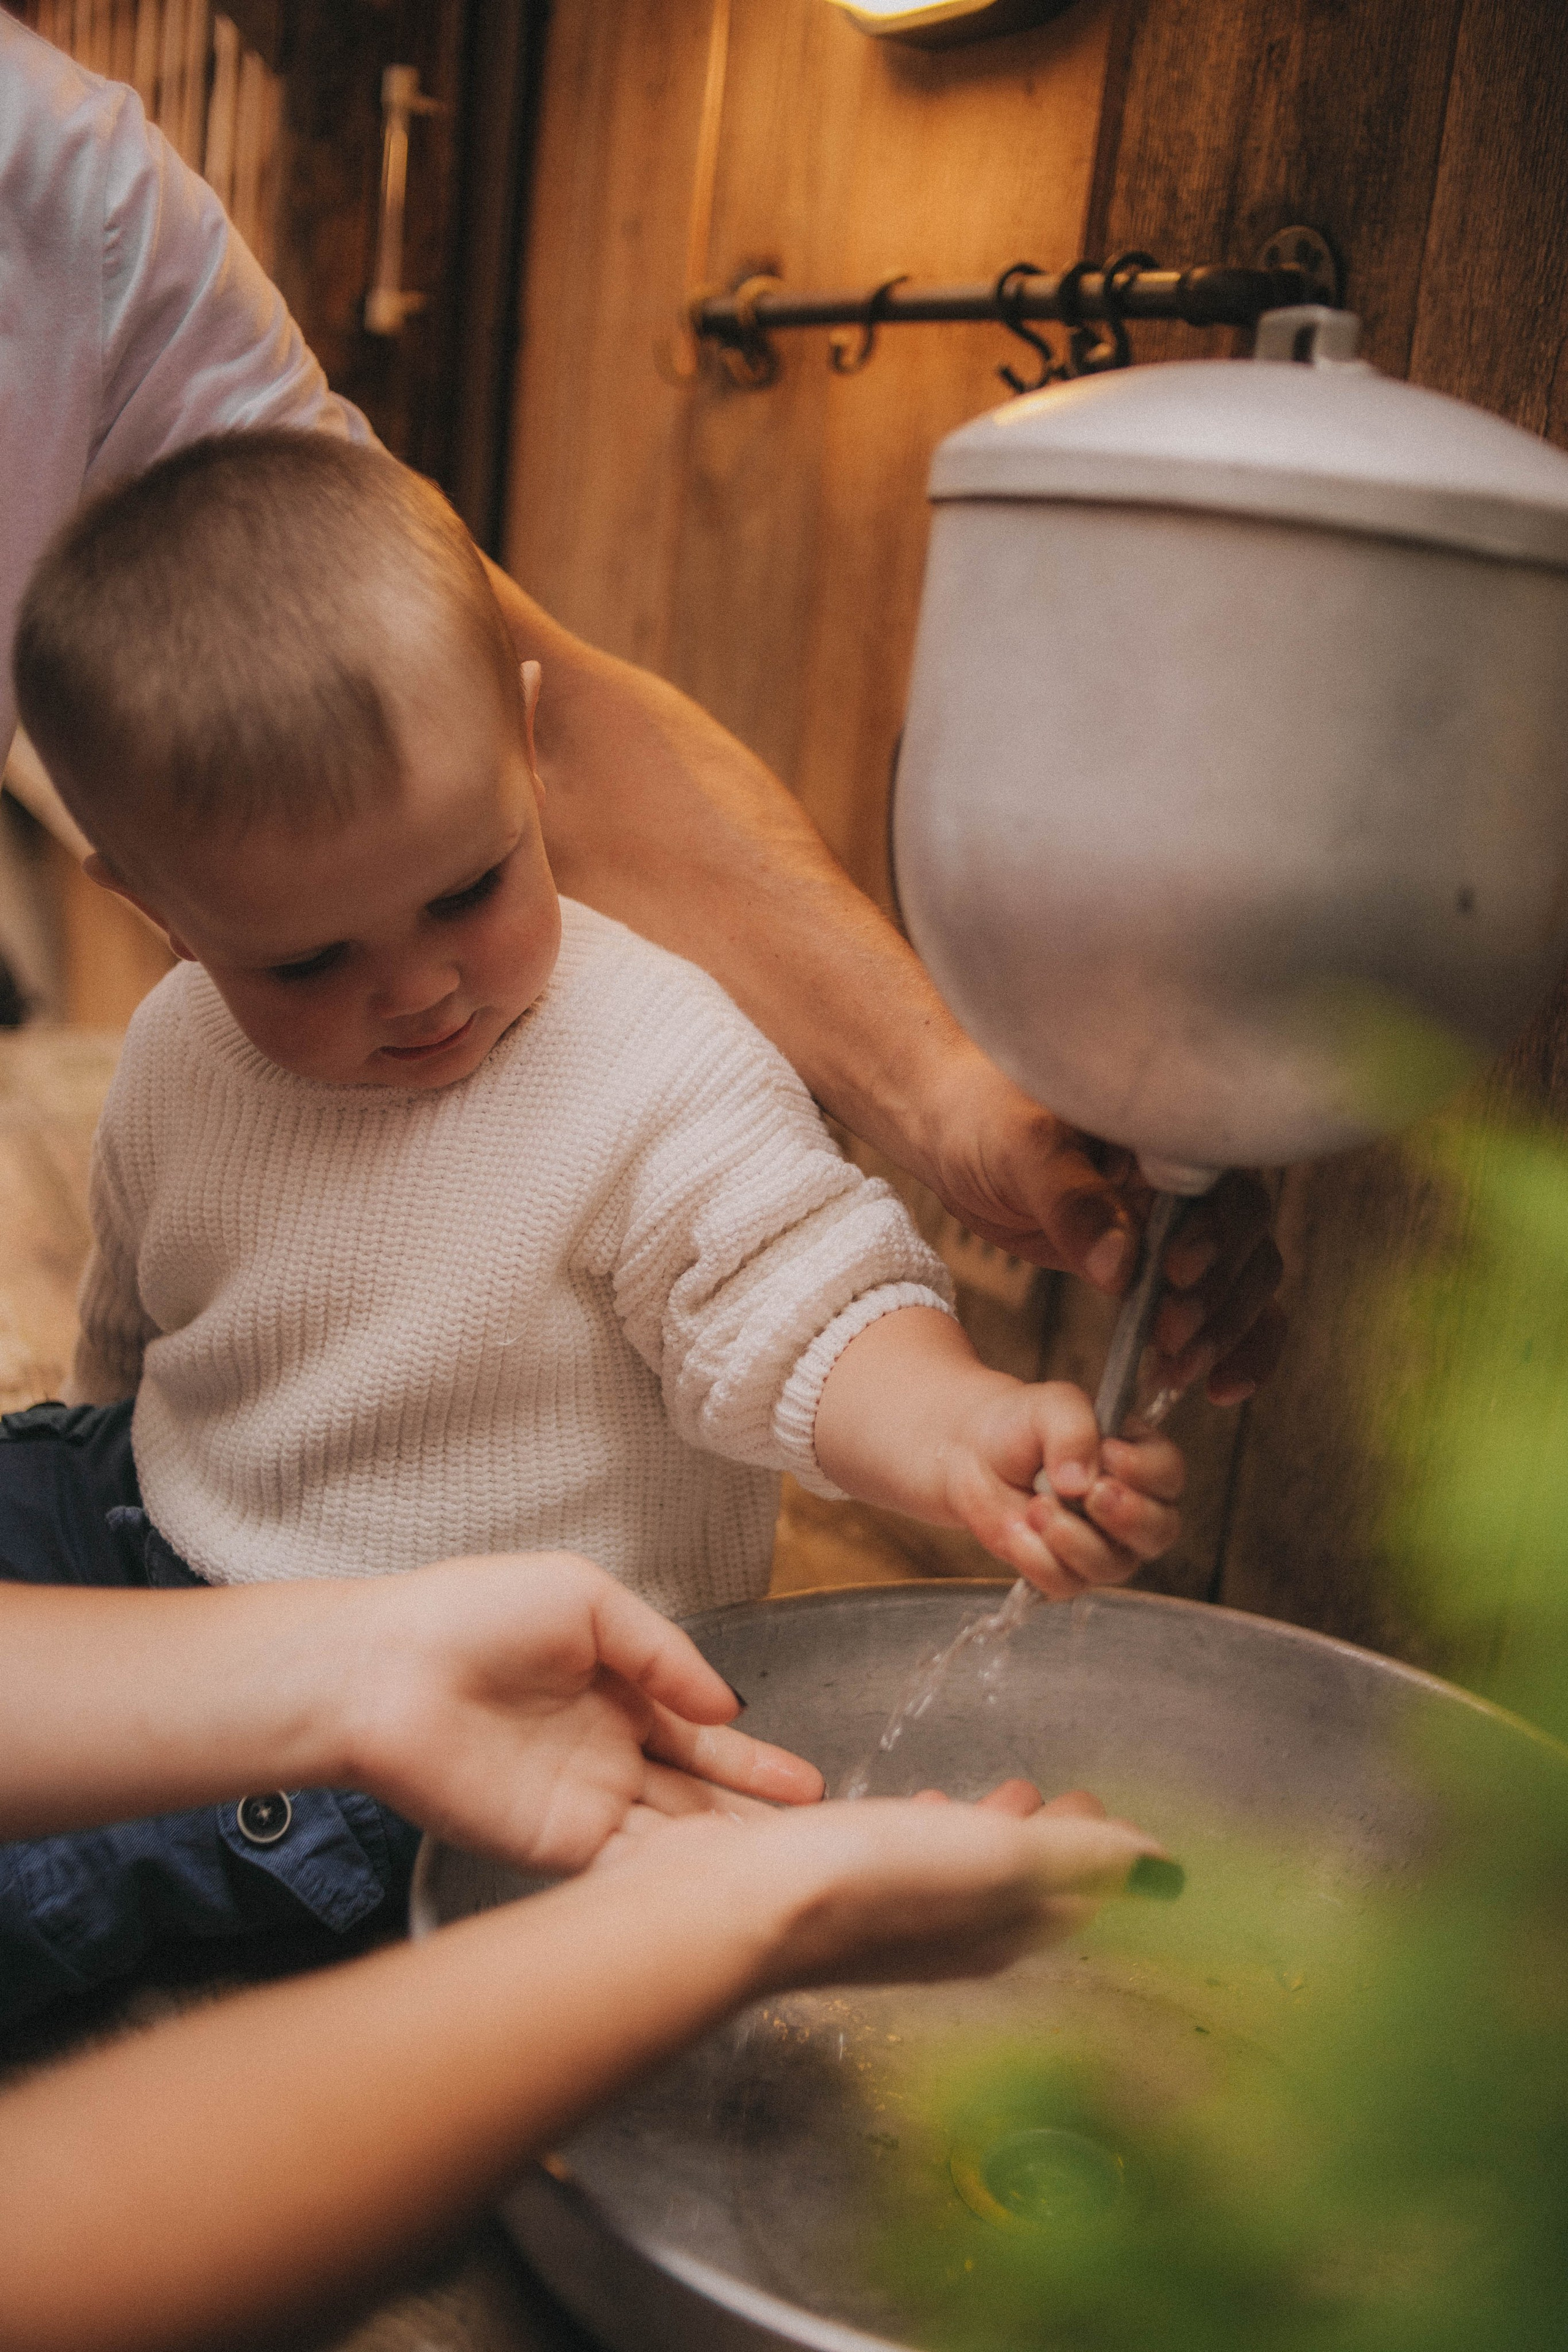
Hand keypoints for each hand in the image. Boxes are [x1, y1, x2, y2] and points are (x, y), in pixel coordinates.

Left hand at [337, 1553, 823, 1872]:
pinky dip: (678, 1881)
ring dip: (729, 1859)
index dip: (754, 1765)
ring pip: (675, 1842)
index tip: (809, 1787)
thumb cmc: (470, 1613)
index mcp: (618, 1694)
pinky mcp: (555, 1845)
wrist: (384, 1670)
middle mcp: (608, 1757)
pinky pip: (629, 1868)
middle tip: (823, 1846)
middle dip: (756, 1823)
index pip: (702, 1739)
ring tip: (796, 1876)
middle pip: (699, 1801)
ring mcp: (584, 1805)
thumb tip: (726, 1707)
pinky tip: (729, 1890)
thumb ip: (663, 1653)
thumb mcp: (586, 1599)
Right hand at [609, 1781, 1167, 1991]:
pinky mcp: (838, 1891)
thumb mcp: (999, 1858)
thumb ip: (1081, 1858)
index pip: (1074, 1898)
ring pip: (964, 1872)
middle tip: (1067, 1797)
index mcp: (999, 1932)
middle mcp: (951, 1935)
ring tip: (1003, 1794)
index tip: (1107, 1808)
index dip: (1102, 1858)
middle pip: (1022, 1887)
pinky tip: (912, 1808)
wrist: (738, 1909)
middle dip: (1052, 1842)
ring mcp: (892, 1917)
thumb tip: (1166, 1869)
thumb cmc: (868, 1884)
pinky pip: (906, 1859)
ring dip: (992, 1834)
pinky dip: (930, 1829)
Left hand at [917, 1051, 1285, 1404]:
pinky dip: (1233, 1346)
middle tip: (1172, 1338)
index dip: (1214, 1236)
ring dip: (1225, 1332)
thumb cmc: (989, 1118)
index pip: (1223, 1187)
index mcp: (1172, 1132)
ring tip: (1180, 1372)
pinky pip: (1220, 1306)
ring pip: (1242, 1279)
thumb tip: (1122, 1267)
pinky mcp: (1167, 1264)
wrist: (959, 1134)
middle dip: (1218, 1297)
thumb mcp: (1020, 1148)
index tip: (1175, 1273)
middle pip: (1245, 1241)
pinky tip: (1221, 1388)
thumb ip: (1071, 1200)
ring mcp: (1185, 1222)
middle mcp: (1193, 1174)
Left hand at [938, 1376, 1183, 1595]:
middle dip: (1126, 1517)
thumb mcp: (1051, 1406)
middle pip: (1158, 1532)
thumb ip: (1074, 1431)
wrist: (973, 1451)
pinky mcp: (1063, 1571)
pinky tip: (1016, 1528)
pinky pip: (1065, 1584)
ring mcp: (1100, 1545)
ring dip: (1071, 1538)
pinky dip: (1037, 1560)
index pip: (1167, 1475)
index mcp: (1139, 1460)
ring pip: (1111, 1566)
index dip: (1145, 1472)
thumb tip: (1080, 1481)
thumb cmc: (1022, 1424)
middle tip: (1089, 1494)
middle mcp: (1130, 1508)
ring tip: (1036, 1506)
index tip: (1109, 1453)